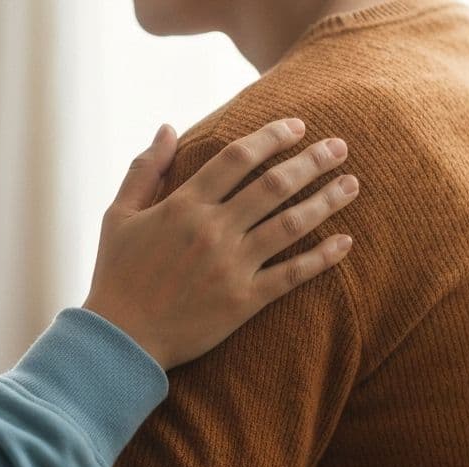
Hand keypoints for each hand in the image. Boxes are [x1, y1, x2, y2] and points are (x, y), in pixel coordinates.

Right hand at [85, 119, 357, 367]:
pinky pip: (293, 274)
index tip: (298, 125)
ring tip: (352, 184)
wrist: (121, 339)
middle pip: (274, 184)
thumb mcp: (118, 216)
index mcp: (182, 206)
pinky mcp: (244, 301)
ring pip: (291, 224)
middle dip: (312, 160)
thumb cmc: (116, 276)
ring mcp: (231, 266)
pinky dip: (322, 257)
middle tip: (340, 146)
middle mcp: (211, 230)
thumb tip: (168, 127)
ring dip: (326, 200)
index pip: (237, 158)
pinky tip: (346, 241)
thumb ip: (144, 170)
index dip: (272, 136)